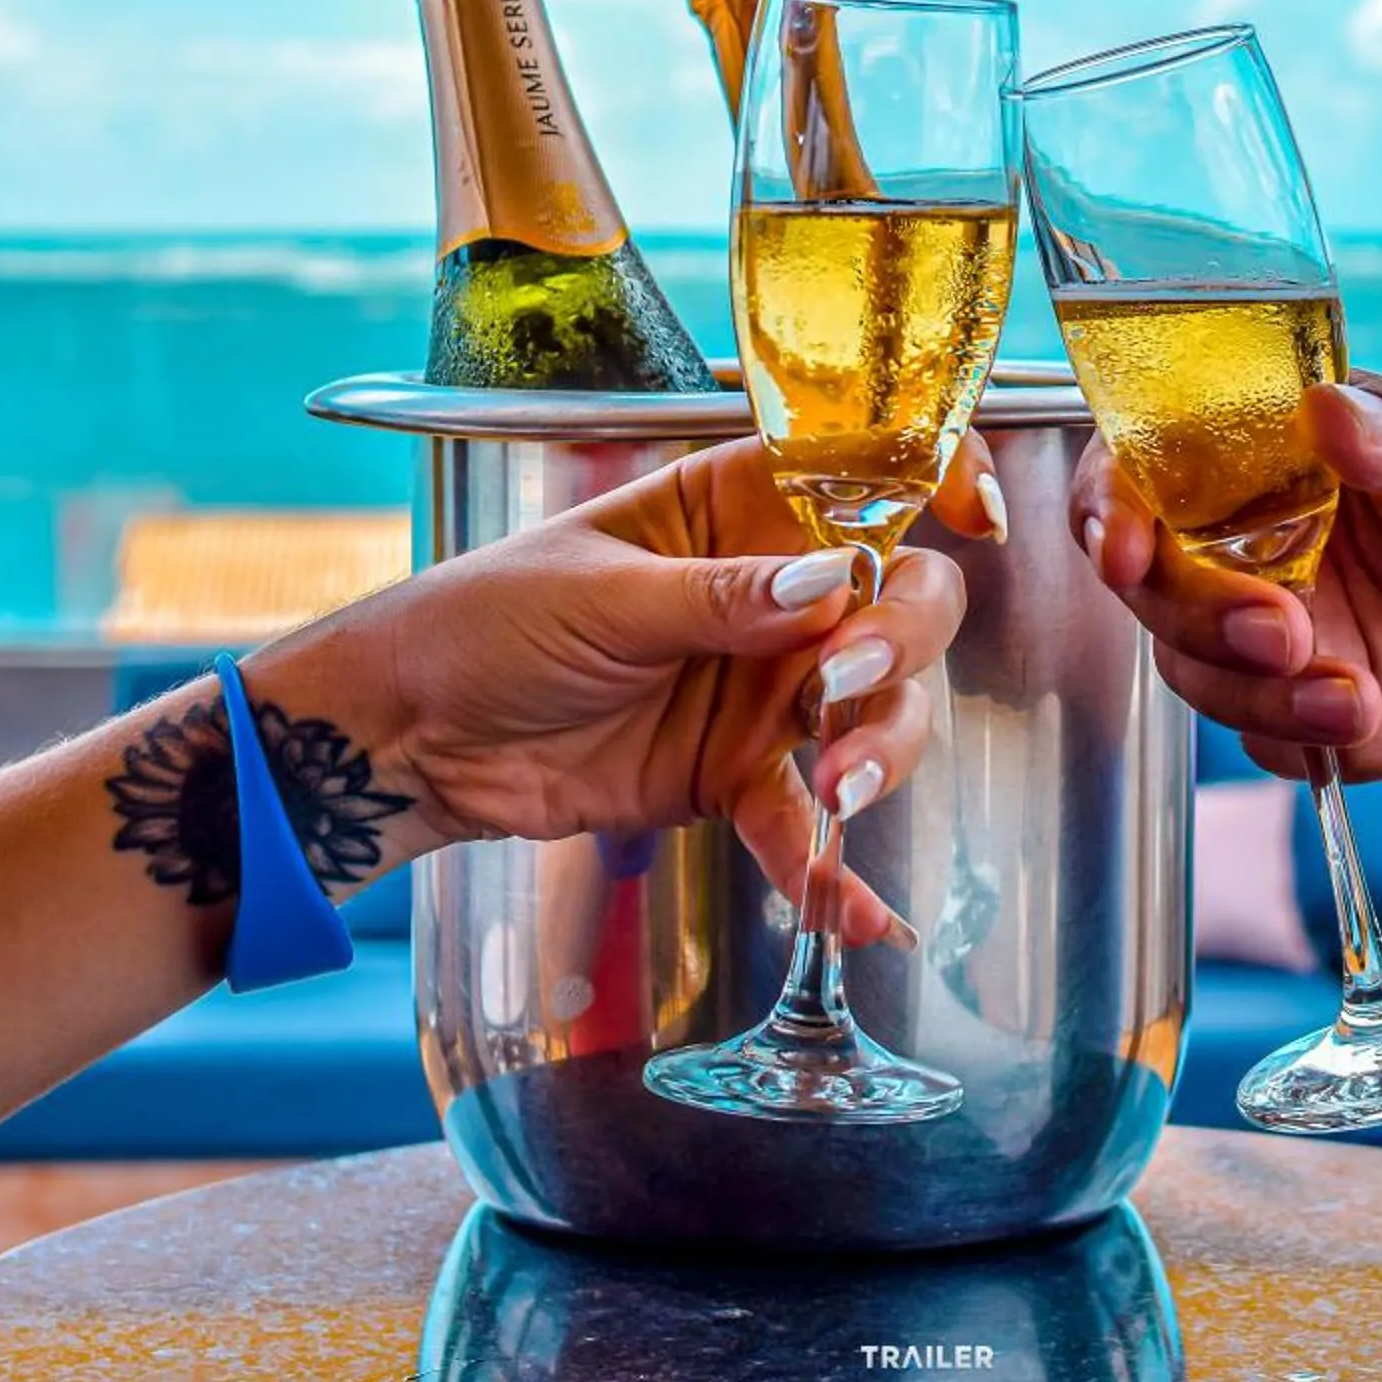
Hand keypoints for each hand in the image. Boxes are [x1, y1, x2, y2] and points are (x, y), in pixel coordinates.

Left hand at [286, 437, 987, 944]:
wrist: (413, 738)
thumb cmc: (484, 622)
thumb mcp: (597, 593)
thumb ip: (716, 598)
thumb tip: (828, 584)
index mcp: (735, 505)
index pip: (862, 465)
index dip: (933, 470)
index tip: (967, 508)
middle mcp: (773, 589)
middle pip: (899, 597)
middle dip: (901, 640)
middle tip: (849, 678)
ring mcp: (764, 686)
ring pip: (878, 710)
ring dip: (881, 749)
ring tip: (840, 791)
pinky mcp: (737, 776)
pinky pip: (805, 820)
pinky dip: (833, 868)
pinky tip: (858, 915)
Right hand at [1075, 373, 1381, 784]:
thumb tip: (1333, 413)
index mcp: (1307, 454)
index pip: (1162, 461)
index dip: (1116, 499)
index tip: (1126, 543)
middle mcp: (1286, 542)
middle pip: (1162, 586)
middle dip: (1207, 621)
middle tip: (1287, 637)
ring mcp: (1309, 633)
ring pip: (1210, 679)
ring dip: (1277, 702)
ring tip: (1375, 704)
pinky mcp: (1344, 715)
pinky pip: (1289, 749)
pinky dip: (1350, 752)